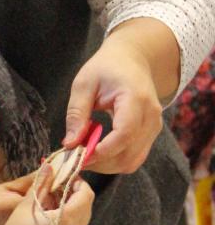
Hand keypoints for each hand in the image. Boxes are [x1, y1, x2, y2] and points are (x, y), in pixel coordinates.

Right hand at [0, 167, 93, 224]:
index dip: (78, 181)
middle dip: (74, 192)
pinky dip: (67, 217)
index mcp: (69, 219)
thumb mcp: (27, 205)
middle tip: (56, 184)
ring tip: (50, 198)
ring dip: (71, 204)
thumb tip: (50, 166)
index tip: (64, 175)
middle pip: (86, 205)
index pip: (86, 194)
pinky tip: (48, 214)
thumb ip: (41, 184)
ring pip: (81, 217)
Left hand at [63, 27, 164, 174]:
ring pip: (132, 161)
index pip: (124, 134)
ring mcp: (154, 128)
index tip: (78, 155)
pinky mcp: (150, 135)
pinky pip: (133, 157)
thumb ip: (76, 113)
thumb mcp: (84, 84)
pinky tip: (96, 150)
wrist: (132, 59)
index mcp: (136, 99)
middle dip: (100, 162)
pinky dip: (113, 160)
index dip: (102, 151)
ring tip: (83, 153)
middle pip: (129, 155)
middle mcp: (151, 117)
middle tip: (74, 158)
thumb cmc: (106, 68)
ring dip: (106, 164)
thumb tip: (69, 144)